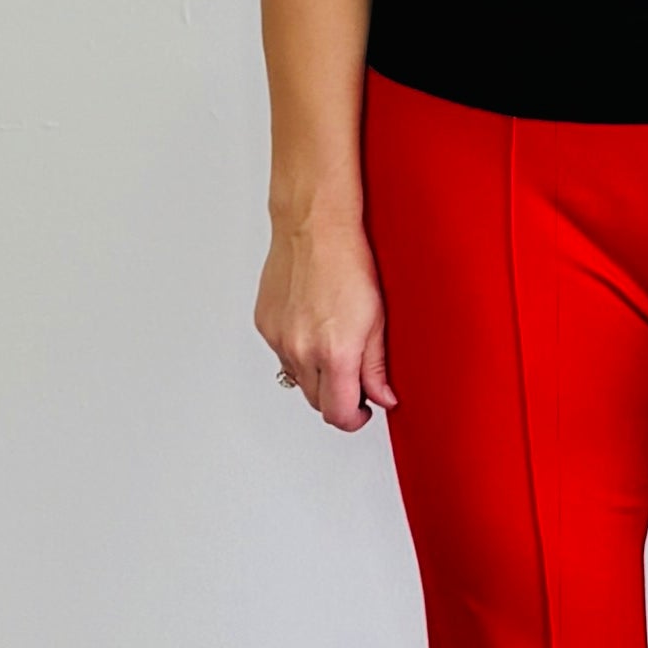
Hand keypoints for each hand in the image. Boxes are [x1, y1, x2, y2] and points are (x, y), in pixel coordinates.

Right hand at [254, 218, 398, 431]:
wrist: (314, 228)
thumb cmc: (349, 262)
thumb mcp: (377, 319)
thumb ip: (377, 367)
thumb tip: (382, 397)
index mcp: (334, 353)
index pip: (338, 413)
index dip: (353, 419)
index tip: (363, 411)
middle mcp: (301, 351)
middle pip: (317, 402)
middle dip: (337, 399)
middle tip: (356, 381)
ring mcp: (279, 339)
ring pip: (298, 380)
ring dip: (317, 376)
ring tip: (335, 347)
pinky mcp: (264, 325)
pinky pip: (282, 355)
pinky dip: (299, 353)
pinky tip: (314, 329)